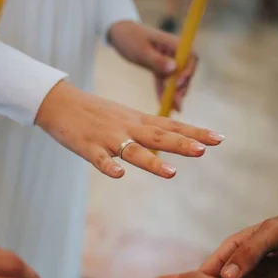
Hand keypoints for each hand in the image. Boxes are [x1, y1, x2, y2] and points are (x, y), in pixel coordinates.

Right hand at [36, 81, 223, 178]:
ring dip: (152, 161)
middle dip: (181, 144)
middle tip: (204, 150)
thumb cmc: (94, 112)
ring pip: (133, 151)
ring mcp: (108, 137)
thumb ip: (146, 129)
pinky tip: (119, 175)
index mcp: (137, 121)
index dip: (195, 133)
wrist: (59, 101)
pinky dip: (109, 167)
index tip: (219, 138)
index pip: (171, 126)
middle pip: (158, 137)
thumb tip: (170, 139)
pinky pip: (100, 159)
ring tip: (171, 172)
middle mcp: (127, 127)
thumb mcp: (125, 116)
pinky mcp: (88, 147)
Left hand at [108, 21, 197, 111]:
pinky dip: (164, 91)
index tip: (179, 83)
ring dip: (175, 92)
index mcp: (173, 42)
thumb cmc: (129, 37)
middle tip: (177, 102)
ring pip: (176, 78)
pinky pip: (165, 80)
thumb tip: (174, 68)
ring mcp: (167, 59)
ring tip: (173, 107)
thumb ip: (157, 60)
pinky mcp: (160, 65)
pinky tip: (163, 103)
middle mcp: (174, 51)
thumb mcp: (141, 50)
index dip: (188, 70)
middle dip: (182, 87)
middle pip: (185, 70)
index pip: (190, 56)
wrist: (118, 32)